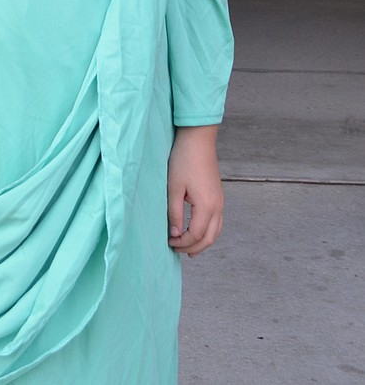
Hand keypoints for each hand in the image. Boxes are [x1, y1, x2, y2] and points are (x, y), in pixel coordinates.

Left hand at [167, 125, 223, 257]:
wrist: (198, 139)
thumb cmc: (183, 160)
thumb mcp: (174, 187)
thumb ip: (175, 213)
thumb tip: (175, 234)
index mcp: (207, 206)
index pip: (196, 235)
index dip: (182, 242)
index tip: (168, 242)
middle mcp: (218, 206)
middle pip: (209, 238)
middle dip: (193, 247)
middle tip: (177, 250)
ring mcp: (220, 201)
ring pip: (216, 232)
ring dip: (203, 242)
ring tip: (189, 249)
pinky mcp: (218, 196)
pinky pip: (217, 222)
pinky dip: (208, 232)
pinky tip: (198, 232)